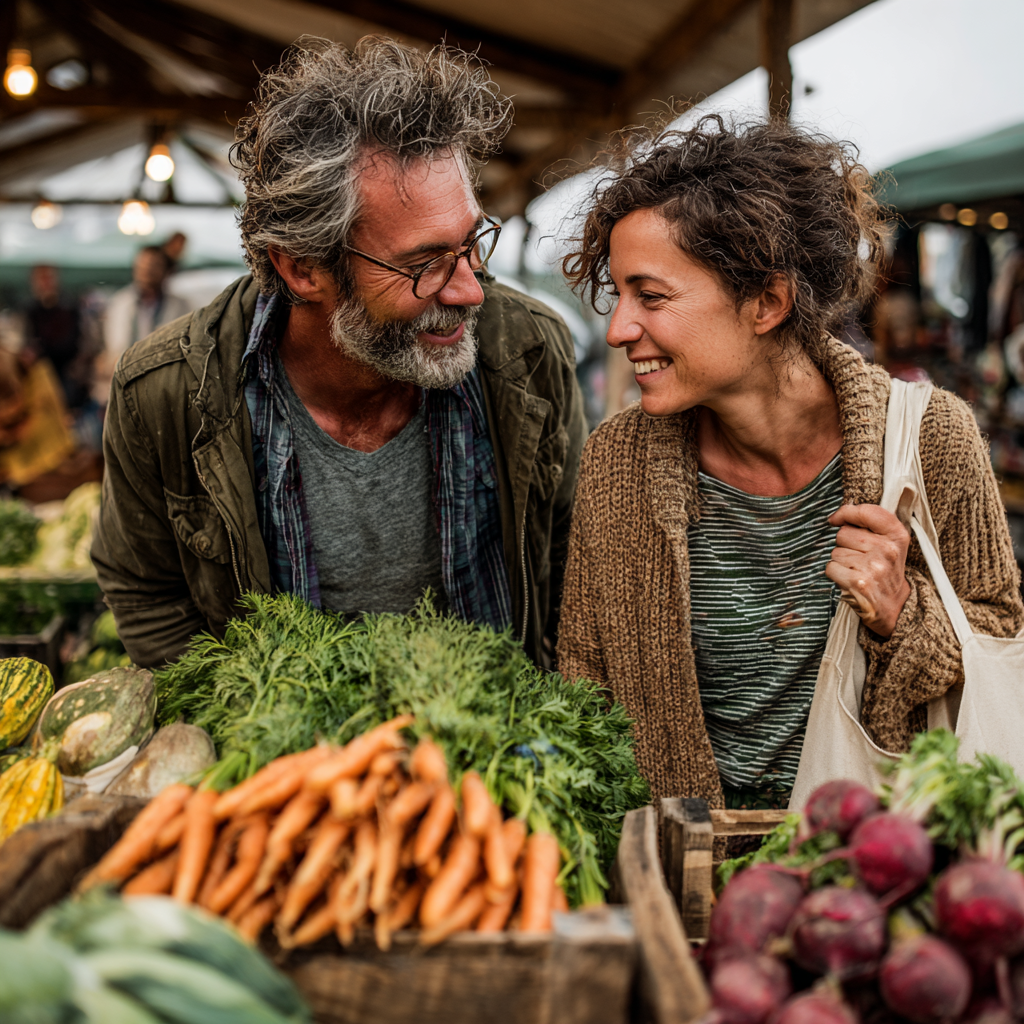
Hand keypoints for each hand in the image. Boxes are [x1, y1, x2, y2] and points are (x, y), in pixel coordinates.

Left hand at [826, 504, 911, 637]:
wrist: (893, 606)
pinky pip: (831, 567)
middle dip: (845, 544)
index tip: (837, 519)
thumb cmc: (885, 570)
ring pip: (835, 551)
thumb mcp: (890, 543)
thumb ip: (870, 524)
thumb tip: (836, 517)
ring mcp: (873, 567)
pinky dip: (835, 574)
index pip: (868, 512)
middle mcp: (887, 550)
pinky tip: (850, 580)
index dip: (847, 512)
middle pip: (844, 533)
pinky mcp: (858, 582)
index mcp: (897, 536)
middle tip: (860, 558)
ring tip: (857, 570)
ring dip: (841, 561)